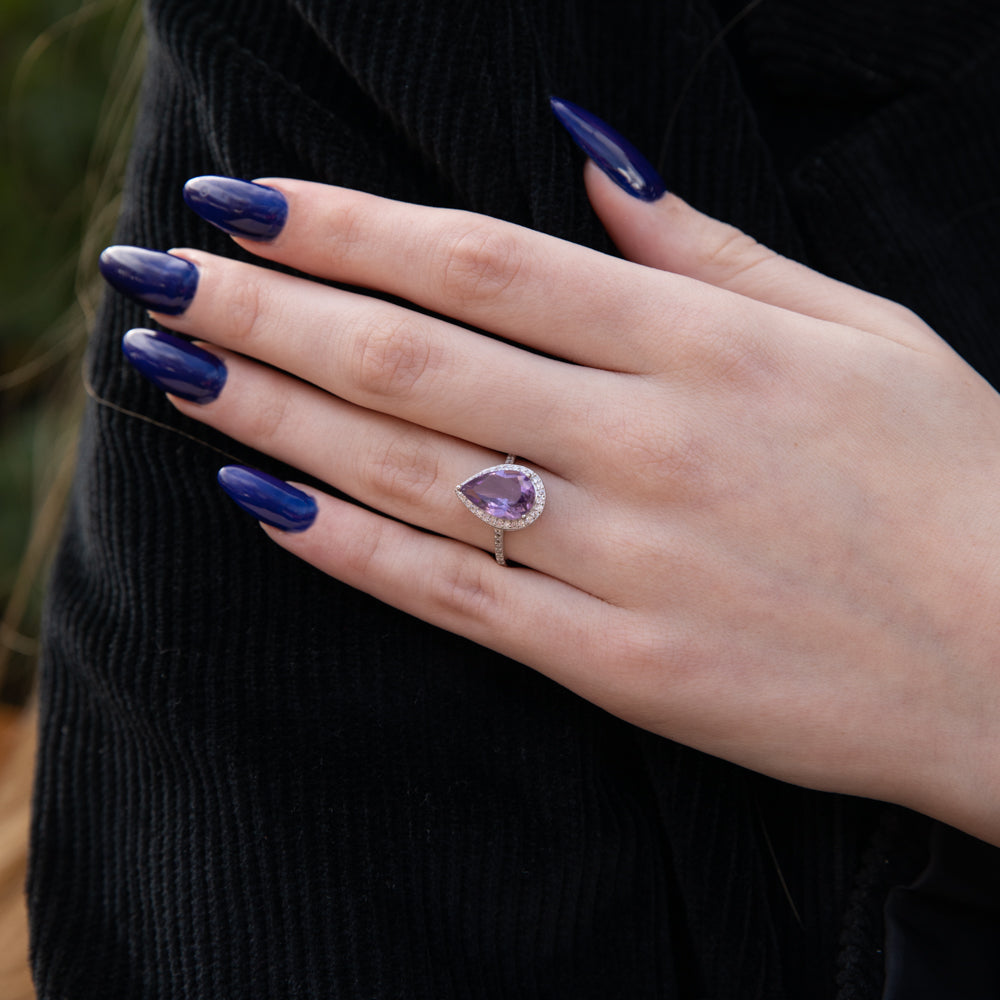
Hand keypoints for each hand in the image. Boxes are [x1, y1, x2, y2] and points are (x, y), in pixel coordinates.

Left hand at [103, 168, 999, 844]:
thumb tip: (590, 164)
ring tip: (175, 366)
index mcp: (705, 343)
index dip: (345, 223)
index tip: (245, 201)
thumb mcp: (854, 328)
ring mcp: (626, 558)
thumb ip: (710, 248)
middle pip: (413, 357)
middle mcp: (648, 440)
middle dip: (268, 305)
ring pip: (409, 471)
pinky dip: (349, 549)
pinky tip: (263, 503)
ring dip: (274, 413)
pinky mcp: (619, 663)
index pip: (479, 262)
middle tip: (158, 273)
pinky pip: (454, 596)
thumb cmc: (953, 480)